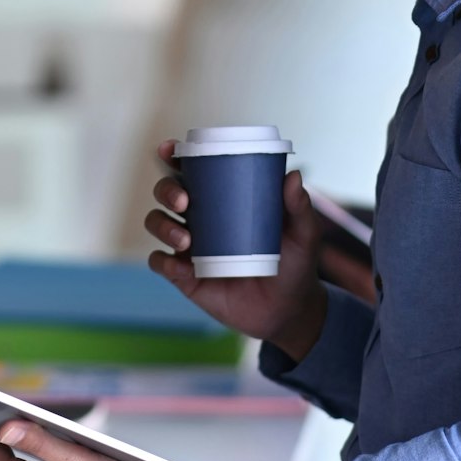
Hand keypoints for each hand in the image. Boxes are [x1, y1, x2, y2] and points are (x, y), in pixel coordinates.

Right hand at [144, 141, 325, 361]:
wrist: (289, 310)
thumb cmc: (295, 264)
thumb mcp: (303, 234)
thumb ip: (299, 207)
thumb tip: (293, 175)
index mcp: (223, 198)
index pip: (192, 171)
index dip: (173, 156)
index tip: (170, 150)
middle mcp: (200, 217)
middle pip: (167, 192)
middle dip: (166, 190)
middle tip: (184, 201)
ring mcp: (190, 246)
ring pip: (157, 223)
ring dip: (162, 225)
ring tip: (186, 239)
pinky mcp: (185, 276)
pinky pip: (161, 263)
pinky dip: (163, 261)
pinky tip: (180, 265)